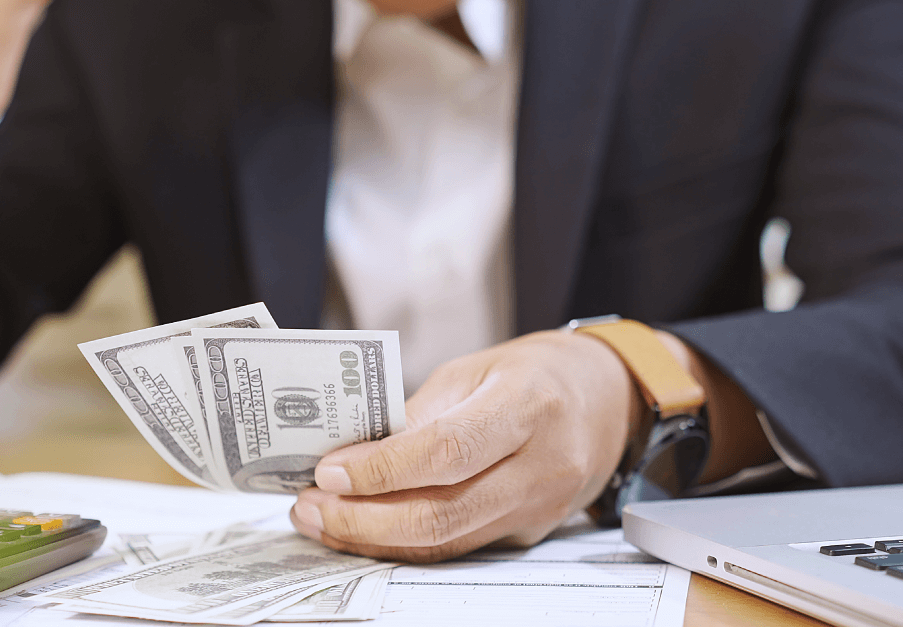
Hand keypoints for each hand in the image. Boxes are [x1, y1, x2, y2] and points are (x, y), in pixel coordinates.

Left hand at [290, 330, 642, 562]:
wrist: (604, 399)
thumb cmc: (534, 373)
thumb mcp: (474, 369)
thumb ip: (418, 412)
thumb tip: (351, 452)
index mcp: (528, 405)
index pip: (447, 451)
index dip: (381, 469)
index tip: (328, 469)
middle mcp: (541, 464)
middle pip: (443, 513)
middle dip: (364, 519)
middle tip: (311, 506)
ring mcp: (539, 507)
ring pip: (446, 542)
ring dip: (374, 538)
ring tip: (324, 520)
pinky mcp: (530, 532)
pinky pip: (459, 546)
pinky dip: (405, 543)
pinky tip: (366, 528)